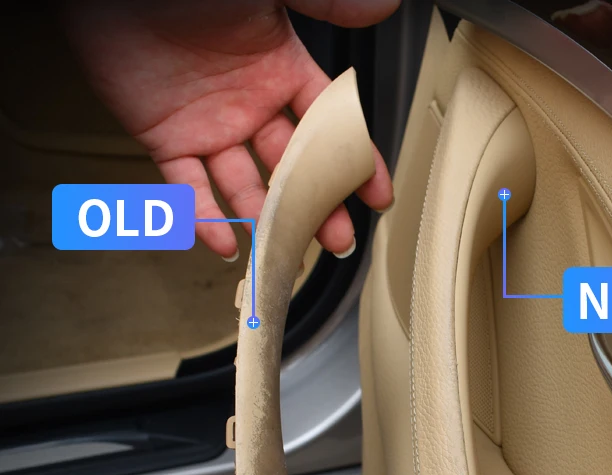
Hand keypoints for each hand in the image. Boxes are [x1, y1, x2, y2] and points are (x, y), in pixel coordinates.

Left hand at [66, 0, 399, 257]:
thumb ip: (324, 4)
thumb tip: (382, 8)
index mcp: (278, 67)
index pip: (329, 126)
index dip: (355, 162)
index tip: (376, 195)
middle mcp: (248, 103)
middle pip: (293, 168)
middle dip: (317, 207)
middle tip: (336, 238)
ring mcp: (209, 126)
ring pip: (245, 186)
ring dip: (265, 220)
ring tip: (283, 251)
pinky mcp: (165, 138)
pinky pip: (188, 188)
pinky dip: (203, 218)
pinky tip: (225, 244)